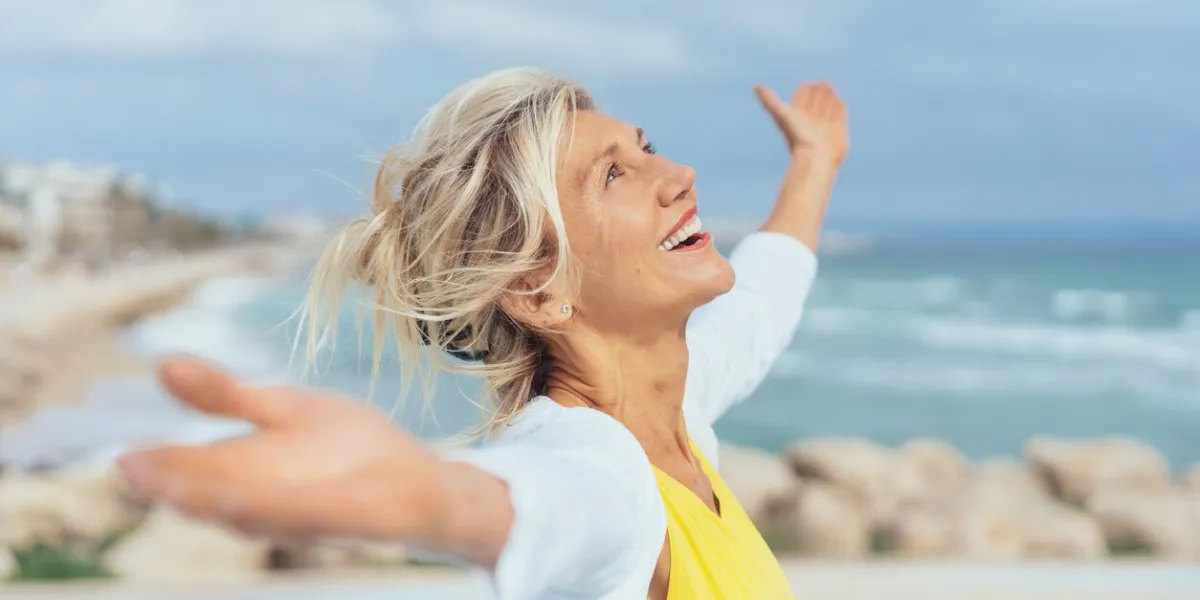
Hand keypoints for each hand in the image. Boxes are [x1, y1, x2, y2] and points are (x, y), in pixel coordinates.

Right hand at [118, 356, 444, 541]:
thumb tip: (163, 363)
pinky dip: (280, 510)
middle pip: (213, 497)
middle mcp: (266, 501)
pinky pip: (306, 516)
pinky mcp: (344, 518)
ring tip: (185, 491)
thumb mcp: (284, 407)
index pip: (192, 470)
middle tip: (141, 475)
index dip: (160, 469)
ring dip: (220, 505)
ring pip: (253, 513)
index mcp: (247, 471)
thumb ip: (227, 395)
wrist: (420, 483)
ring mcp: (303, 514)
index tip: (127, 461)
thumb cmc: (349, 448)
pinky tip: (253, 501)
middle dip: (180, 488)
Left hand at [755, 81, 848, 164]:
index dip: (806, 89)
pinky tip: (839, 103)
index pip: (802, 96)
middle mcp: (810, 120)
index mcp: (797, 115)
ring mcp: (824, 125)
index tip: (809, 86)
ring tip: (830, 91)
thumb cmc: (797, 138)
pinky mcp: (838, 130)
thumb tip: (756, 87)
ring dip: (829, 97)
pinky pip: (839, 114)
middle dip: (820, 91)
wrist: (815, 158)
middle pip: (816, 100)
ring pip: (828, 106)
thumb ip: (770, 101)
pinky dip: (839, 107)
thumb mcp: (782, 115)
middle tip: (823, 86)